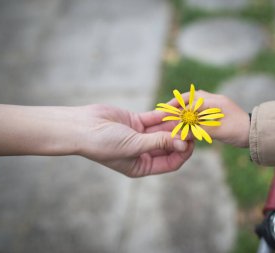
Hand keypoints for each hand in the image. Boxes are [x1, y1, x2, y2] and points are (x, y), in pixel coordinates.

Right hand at [79, 105, 193, 176]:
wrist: (81, 127)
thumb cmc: (104, 143)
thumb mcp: (134, 146)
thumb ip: (159, 143)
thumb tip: (183, 144)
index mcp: (142, 165)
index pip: (171, 162)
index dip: (183, 153)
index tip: (192, 141)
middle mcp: (143, 152)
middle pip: (169, 146)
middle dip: (181, 137)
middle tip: (192, 126)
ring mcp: (140, 136)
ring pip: (163, 131)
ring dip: (174, 124)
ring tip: (186, 116)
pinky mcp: (136, 122)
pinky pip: (154, 118)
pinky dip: (164, 114)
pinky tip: (175, 108)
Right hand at [166, 90, 249, 146]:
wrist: (255, 132)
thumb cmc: (238, 131)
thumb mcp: (217, 132)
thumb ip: (198, 130)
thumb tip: (181, 133)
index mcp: (215, 102)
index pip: (192, 102)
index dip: (179, 109)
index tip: (169, 116)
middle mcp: (216, 99)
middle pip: (193, 96)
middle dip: (180, 102)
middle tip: (168, 109)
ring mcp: (218, 103)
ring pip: (197, 100)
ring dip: (186, 105)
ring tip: (176, 113)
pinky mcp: (219, 109)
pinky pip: (203, 105)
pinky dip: (193, 109)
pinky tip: (189, 117)